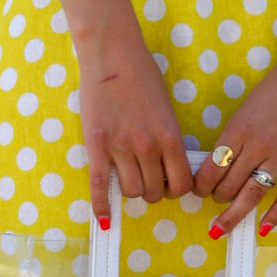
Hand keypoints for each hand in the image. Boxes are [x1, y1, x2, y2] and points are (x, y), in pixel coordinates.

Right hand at [77, 21, 194, 224]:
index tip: (170, 183)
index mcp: (170, 137)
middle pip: (154, 191)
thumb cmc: (142, 75)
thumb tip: (168, 166)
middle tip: (149, 179)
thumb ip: (168, 138)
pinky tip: (103, 220)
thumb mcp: (166, 108)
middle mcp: (147, 147)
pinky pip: (99, 184)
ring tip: (130, 179)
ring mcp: (120, 147)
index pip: (180, 184)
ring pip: (131, 191)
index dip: (176, 190)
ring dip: (132, 191)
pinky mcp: (96, 145)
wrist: (112, 56)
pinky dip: (101, 205)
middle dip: (154, 190)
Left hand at [192, 22, 276, 238]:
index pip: (211, 167)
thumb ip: (235, 136)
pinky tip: (262, 229)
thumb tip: (220, 164)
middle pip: (228, 184)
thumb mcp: (247, 107)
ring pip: (252, 194)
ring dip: (234, 214)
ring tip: (220, 227)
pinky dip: (274, 215)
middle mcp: (258, 145)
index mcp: (238, 129)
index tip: (197, 190)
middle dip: (217, 197)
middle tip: (214, 200)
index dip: (200, 185)